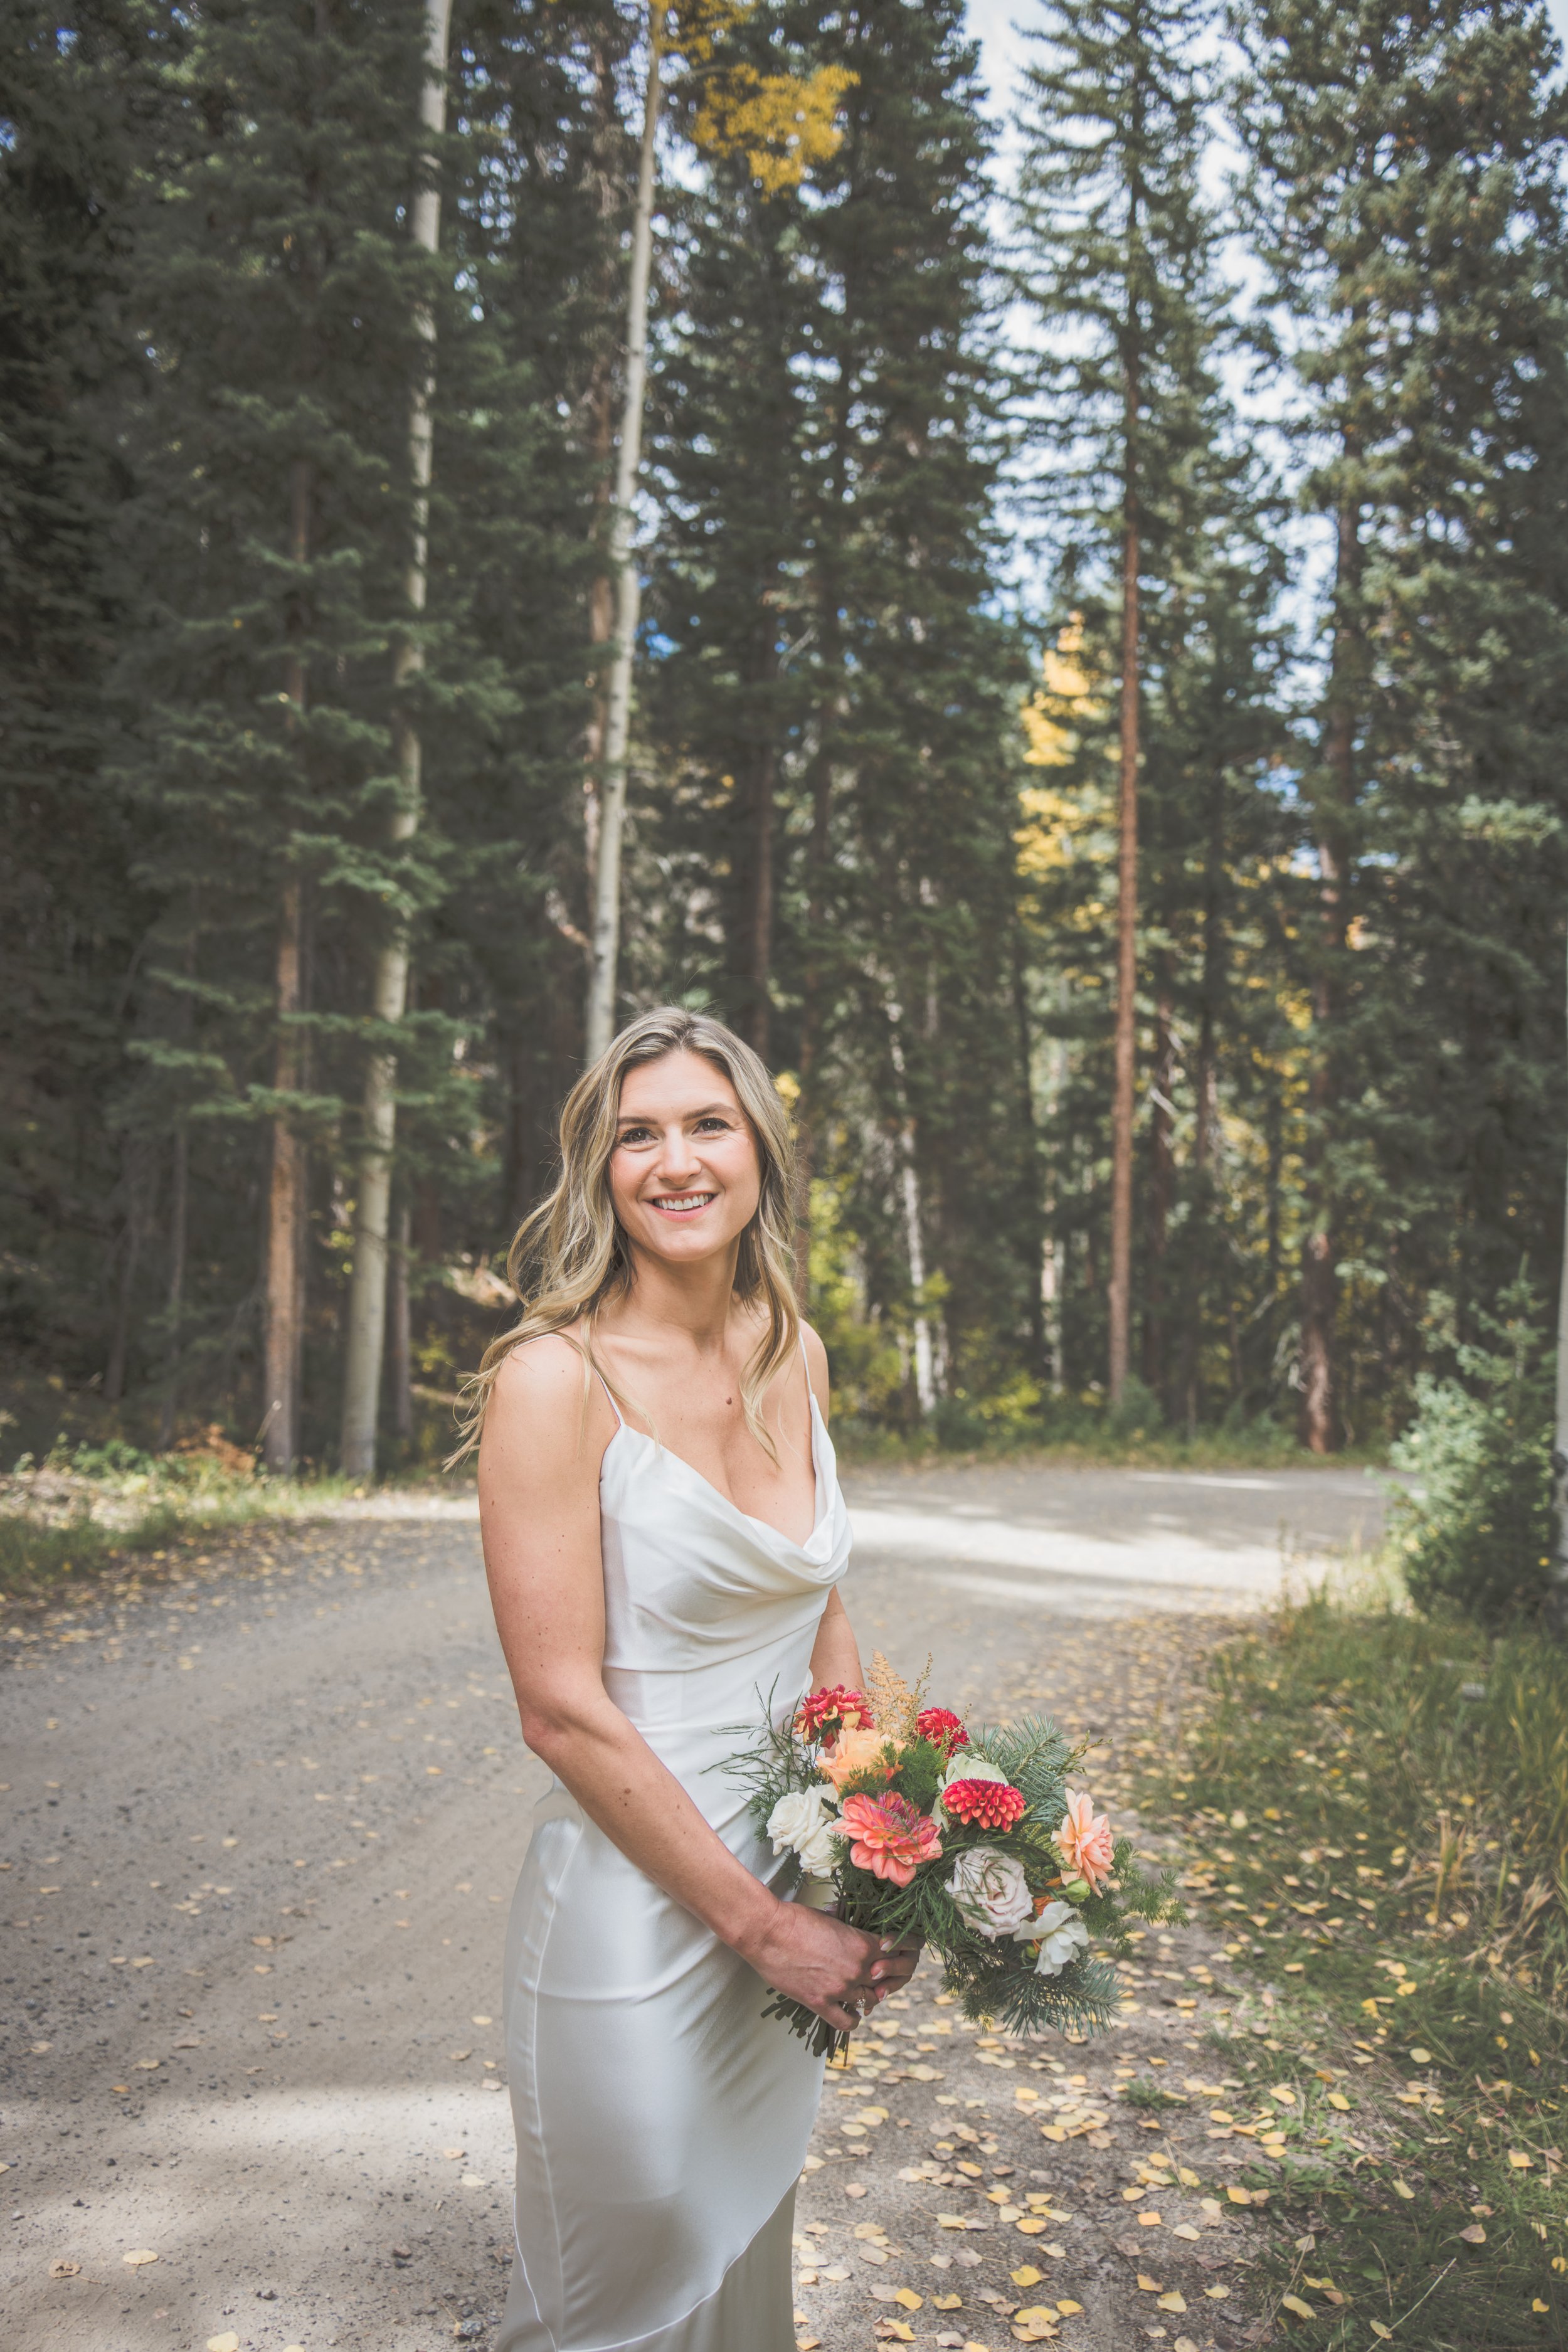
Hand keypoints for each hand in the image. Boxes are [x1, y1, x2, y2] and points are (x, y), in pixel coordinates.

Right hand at [742, 1904, 922, 2032]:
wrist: (767, 1932)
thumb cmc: (796, 1919)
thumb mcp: (832, 1917)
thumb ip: (851, 1930)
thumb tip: (859, 1930)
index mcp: (863, 1944)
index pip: (899, 1950)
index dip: (908, 1949)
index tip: (911, 1948)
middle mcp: (857, 1969)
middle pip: (887, 1979)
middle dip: (892, 1975)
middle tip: (889, 1973)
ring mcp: (840, 1989)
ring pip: (870, 2000)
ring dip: (871, 1995)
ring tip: (870, 1991)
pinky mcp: (820, 2004)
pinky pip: (847, 2021)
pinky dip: (854, 2019)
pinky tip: (854, 2013)